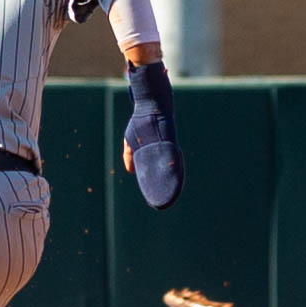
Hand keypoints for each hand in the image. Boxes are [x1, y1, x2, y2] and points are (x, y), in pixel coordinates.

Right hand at [123, 61, 183, 209]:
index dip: (158, 183)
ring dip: (173, 181)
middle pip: (169, 172)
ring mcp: (169, 145)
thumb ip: (130, 156)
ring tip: (172, 195)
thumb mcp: (131, 141)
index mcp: (158, 152)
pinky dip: (174, 167)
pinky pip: (173, 156)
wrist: (149, 102)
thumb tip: (130, 171)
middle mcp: (166, 150)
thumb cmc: (141, 119)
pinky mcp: (172, 139)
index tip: (157, 198)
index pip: (159, 172)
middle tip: (166, 203)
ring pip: (173, 167)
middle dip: (167, 187)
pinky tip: (175, 178)